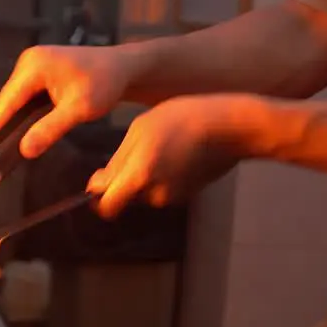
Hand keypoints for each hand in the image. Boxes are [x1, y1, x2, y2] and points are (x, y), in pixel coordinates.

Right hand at [0, 45, 144, 156]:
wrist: (125, 67)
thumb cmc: (106, 84)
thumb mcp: (80, 109)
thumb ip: (50, 129)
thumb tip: (24, 150)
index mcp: (35, 66)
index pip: (8, 101)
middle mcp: (29, 60)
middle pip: (7, 98)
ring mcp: (33, 62)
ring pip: (14, 97)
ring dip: (5, 117)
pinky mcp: (38, 68)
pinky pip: (22, 94)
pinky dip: (17, 110)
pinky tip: (10, 126)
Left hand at [88, 95, 262, 217]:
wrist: (230, 126)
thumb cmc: (182, 119)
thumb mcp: (140, 130)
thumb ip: (117, 162)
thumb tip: (97, 186)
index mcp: (139, 176)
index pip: (107, 207)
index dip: (98, 197)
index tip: (99, 179)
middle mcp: (156, 193)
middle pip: (125, 197)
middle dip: (123, 181)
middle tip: (137, 151)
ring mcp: (174, 197)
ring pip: (145, 192)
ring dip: (144, 176)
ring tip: (161, 147)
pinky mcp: (188, 194)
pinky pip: (163, 189)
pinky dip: (163, 176)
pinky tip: (176, 154)